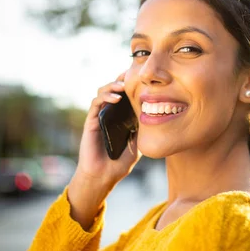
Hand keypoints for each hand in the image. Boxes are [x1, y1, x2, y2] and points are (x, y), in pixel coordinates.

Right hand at [68, 72, 140, 229]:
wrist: (104, 176)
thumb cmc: (120, 162)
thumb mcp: (139, 143)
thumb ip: (144, 130)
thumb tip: (158, 117)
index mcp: (121, 116)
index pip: (126, 94)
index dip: (132, 83)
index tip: (143, 77)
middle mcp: (109, 113)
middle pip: (114, 89)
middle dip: (122, 79)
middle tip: (133, 73)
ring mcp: (99, 116)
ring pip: (103, 92)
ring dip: (113, 85)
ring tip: (123, 84)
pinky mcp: (91, 121)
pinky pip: (96, 103)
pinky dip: (105, 97)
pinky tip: (116, 98)